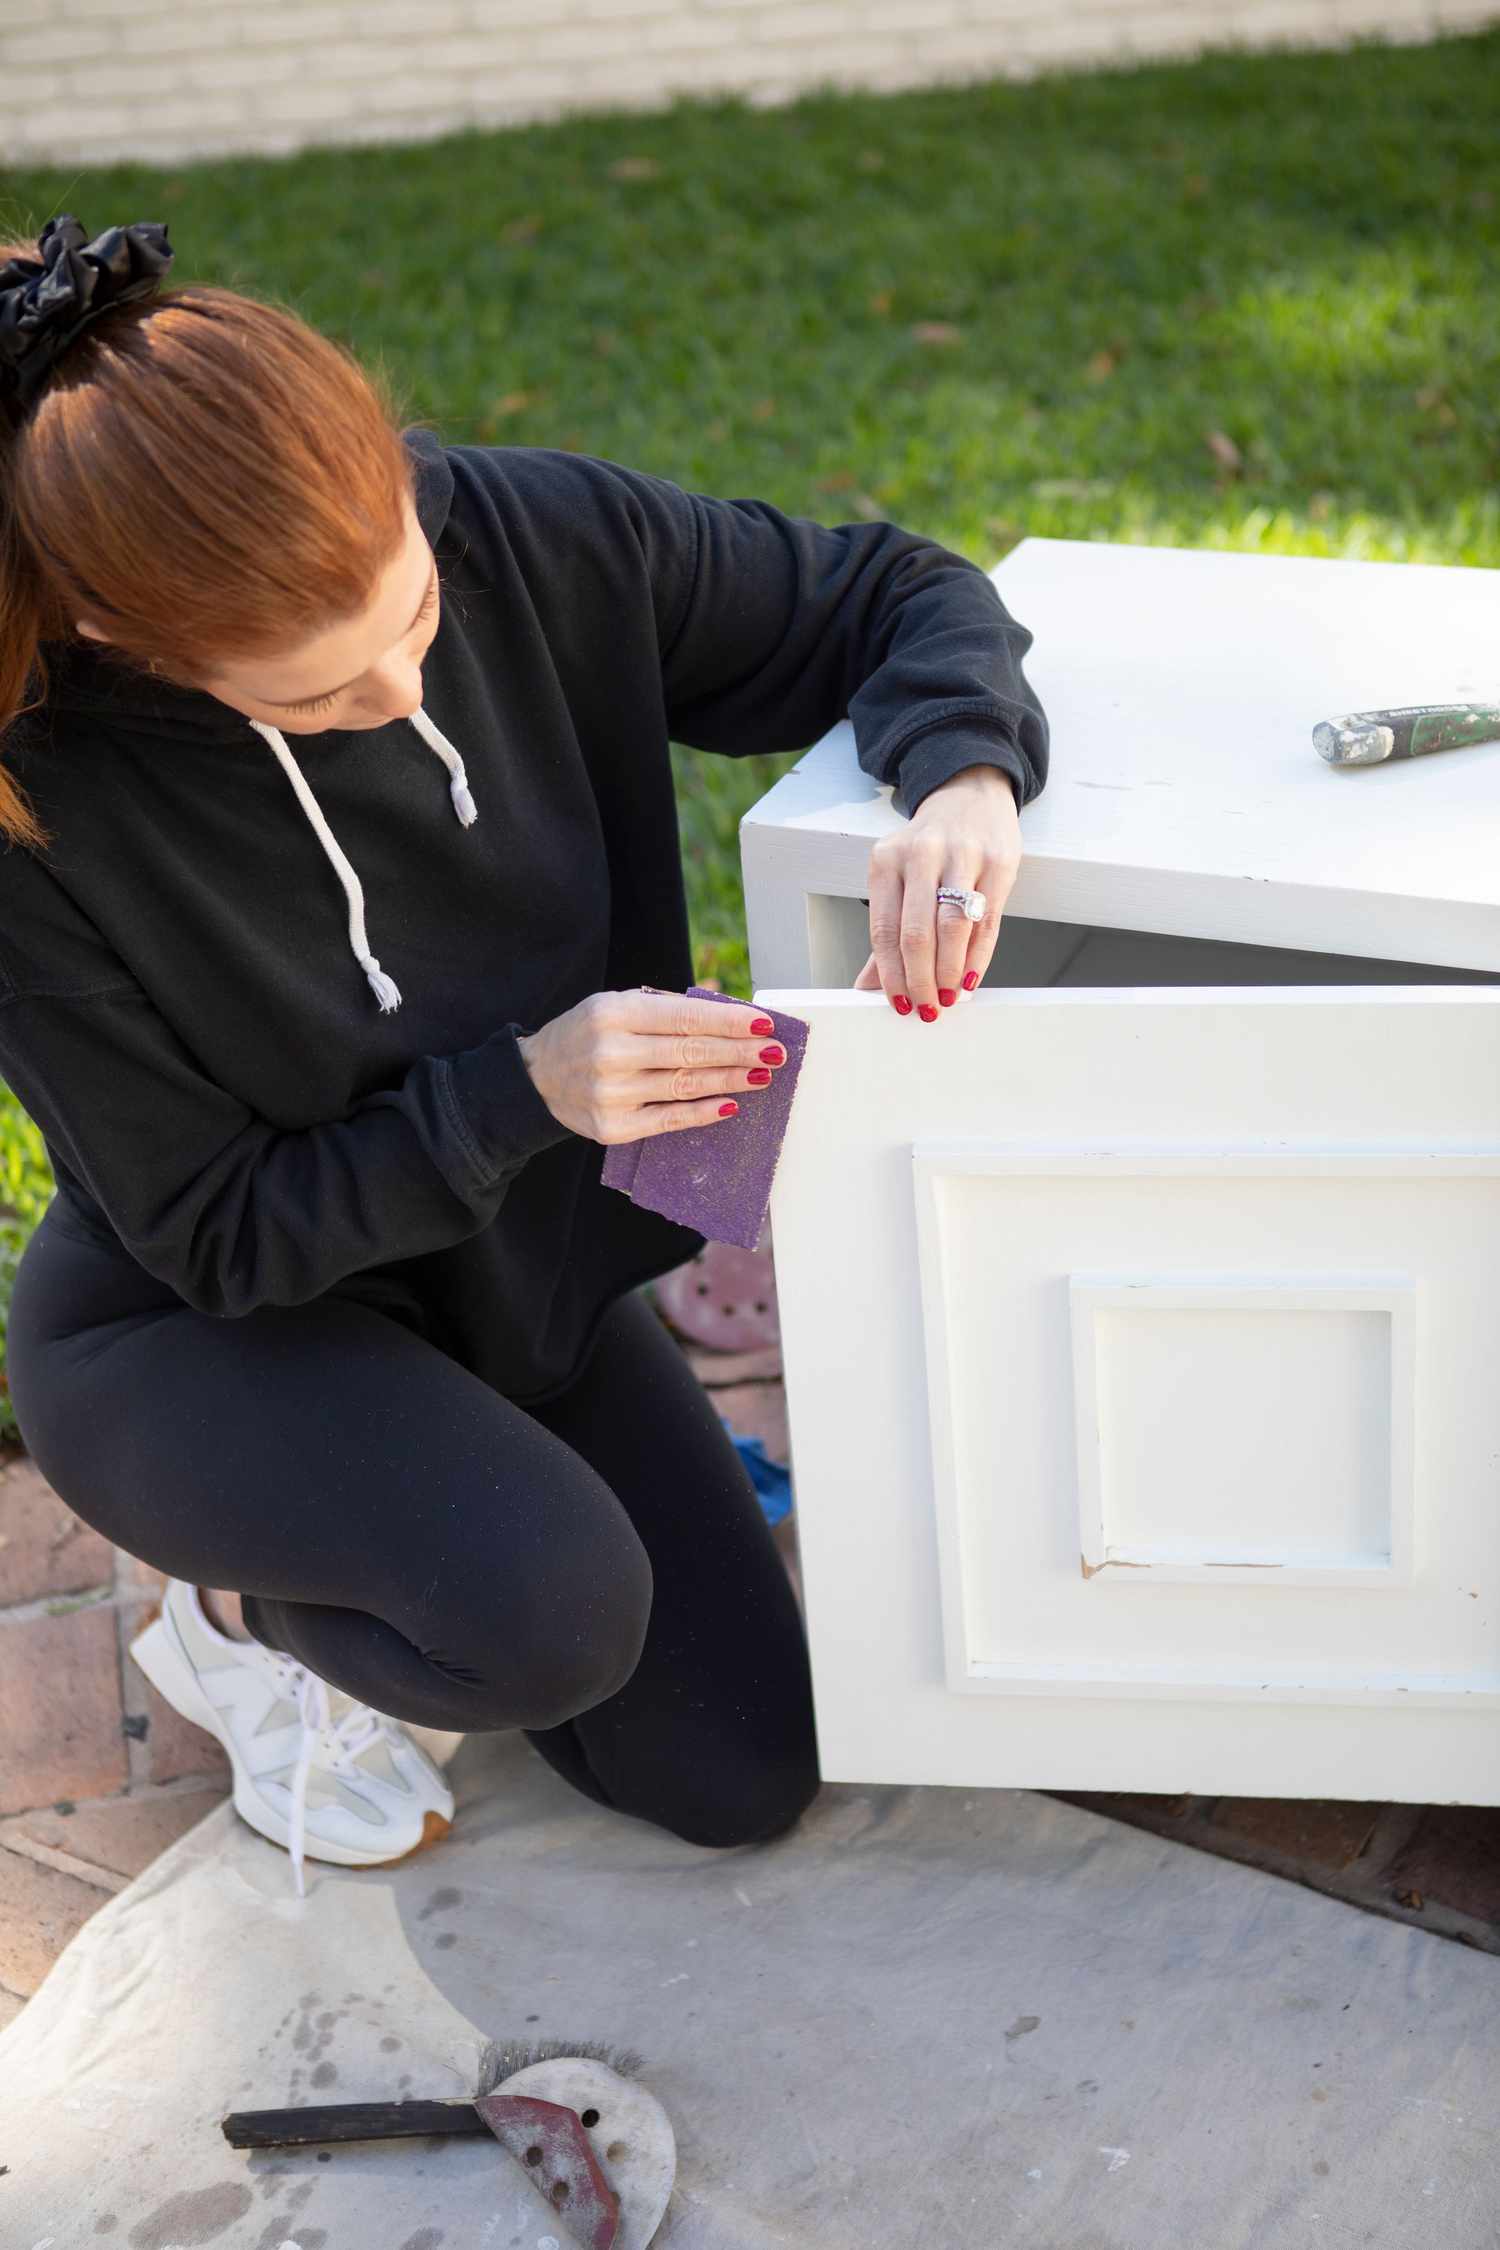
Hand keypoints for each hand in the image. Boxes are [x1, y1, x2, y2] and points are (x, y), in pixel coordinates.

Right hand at [517, 988, 786, 1142]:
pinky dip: (704, 1112)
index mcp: (614, 1014)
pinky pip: (670, 1120)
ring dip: (731, 1081)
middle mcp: (612, 1053)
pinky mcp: (614, 1127)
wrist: (537, 1077)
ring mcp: (613, 1094)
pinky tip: (731, 1104)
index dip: (730, 1022)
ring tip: (762, 1075)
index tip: (764, 1025)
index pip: (686, 1018)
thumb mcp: (617, 1006)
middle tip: (775, 1052)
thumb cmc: (589, 1034)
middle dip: (740, 1053)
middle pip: (691, 1052)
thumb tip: (730, 1018)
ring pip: (686, 1086)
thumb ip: (667, 1010)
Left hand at [852, 763, 1021, 1016]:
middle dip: (921, 980)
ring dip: (950, 972)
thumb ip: (886, 933)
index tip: (899, 1004)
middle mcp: (922, 854)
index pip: (884, 929)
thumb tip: (867, 987)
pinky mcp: (999, 861)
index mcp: (887, 860)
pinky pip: (987, 921)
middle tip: (927, 1008)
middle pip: (917, 933)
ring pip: (953, 928)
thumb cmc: (930, 847)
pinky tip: (970, 978)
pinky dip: (978, 957)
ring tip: (948, 997)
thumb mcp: (898, 877)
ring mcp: (963, 855)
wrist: (970, 795)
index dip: (891, 974)